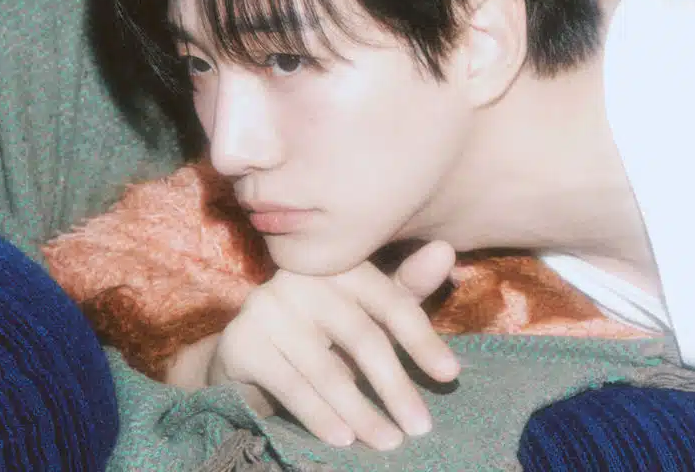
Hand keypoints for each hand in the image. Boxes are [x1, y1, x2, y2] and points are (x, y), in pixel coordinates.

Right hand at [209, 240, 459, 450]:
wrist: (245, 352)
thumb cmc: (321, 329)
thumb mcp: (366, 311)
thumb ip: (406, 289)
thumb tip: (445, 251)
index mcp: (341, 263)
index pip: (391, 302)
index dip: (422, 339)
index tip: (451, 374)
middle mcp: (304, 276)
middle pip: (362, 337)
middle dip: (396, 386)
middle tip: (421, 426)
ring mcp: (269, 305)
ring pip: (328, 369)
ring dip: (362, 412)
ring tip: (389, 442)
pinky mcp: (243, 339)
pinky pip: (292, 385)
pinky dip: (320, 416)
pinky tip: (344, 439)